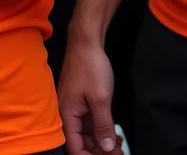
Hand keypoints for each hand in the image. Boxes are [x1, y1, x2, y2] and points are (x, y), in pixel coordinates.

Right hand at [58, 37, 120, 153]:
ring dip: (102, 142)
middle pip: (81, 143)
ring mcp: (74, 107)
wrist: (86, 42)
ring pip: (86, 135)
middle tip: (118, 152)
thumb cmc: (89, 65)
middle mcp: (67, 113)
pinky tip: (114, 132)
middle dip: (99, 151)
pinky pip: (89, 123)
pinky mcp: (80, 102)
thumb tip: (107, 149)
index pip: (76, 148)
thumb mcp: (101, 99)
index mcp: (67, 114)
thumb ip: (103, 126)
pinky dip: (101, 130)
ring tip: (118, 144)